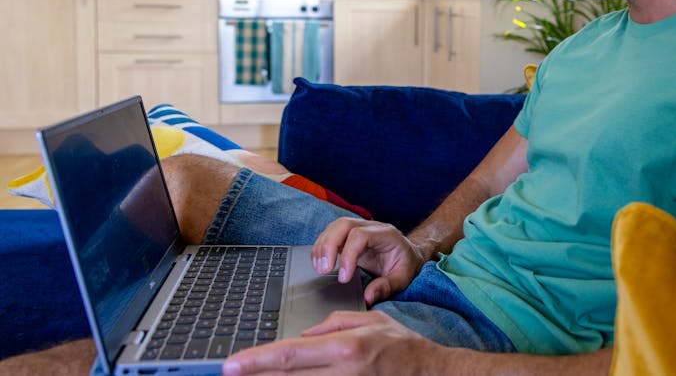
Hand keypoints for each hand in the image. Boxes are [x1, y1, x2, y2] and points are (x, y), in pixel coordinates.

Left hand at [222, 310, 443, 375]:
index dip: (256, 360)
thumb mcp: (369, 321)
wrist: (429, 373)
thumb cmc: (401, 345)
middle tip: (228, 374)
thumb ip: (332, 325)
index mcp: (345, 346)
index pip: (290, 353)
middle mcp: (342, 372)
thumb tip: (302, 337)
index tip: (231, 364)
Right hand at [311, 217, 424, 304]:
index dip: (348, 255)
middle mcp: (371, 226)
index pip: (360, 236)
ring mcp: (359, 228)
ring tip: (319, 268)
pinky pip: (331, 234)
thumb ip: (386, 287)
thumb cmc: (406, 265)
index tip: (343, 278)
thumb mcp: (402, 279)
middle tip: (323, 270)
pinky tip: (319, 263)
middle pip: (343, 224)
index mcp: (385, 234)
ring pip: (334, 227)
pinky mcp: (349, 235)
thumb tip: (368, 297)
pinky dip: (322, 247)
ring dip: (322, 246)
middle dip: (329, 246)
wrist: (409, 254)